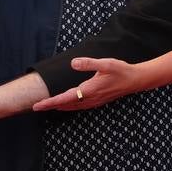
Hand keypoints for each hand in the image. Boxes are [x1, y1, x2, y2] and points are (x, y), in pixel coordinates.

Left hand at [32, 57, 148, 111]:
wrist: (135, 80)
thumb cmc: (121, 70)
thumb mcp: (106, 63)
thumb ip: (89, 63)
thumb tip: (73, 63)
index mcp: (89, 90)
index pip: (65, 98)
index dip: (50, 102)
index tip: (37, 105)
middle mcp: (90, 98)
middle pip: (65, 105)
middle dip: (50, 106)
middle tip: (36, 107)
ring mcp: (94, 101)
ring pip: (72, 107)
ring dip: (59, 107)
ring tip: (47, 107)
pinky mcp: (97, 101)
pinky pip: (79, 107)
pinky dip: (69, 107)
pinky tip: (66, 105)